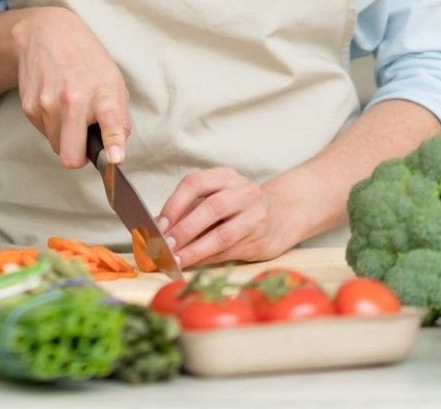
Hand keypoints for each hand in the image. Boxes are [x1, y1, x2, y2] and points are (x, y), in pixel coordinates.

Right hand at [11, 6, 129, 169]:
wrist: (47, 33)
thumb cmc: (86, 60)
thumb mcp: (114, 81)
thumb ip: (120, 118)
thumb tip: (116, 151)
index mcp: (101, 94)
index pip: (110, 124)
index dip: (113, 144)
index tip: (115, 158)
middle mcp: (72, 100)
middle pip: (70, 156)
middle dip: (78, 157)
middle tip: (85, 143)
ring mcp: (47, 104)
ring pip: (57, 146)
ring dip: (65, 136)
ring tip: (69, 109)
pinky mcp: (29, 106)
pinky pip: (44, 133)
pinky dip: (52, 125)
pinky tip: (55, 102)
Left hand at [157, 170, 299, 268]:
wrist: (283, 214)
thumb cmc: (237, 206)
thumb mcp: (216, 196)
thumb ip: (189, 208)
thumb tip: (156, 227)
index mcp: (226, 177)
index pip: (195, 183)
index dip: (175, 204)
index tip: (160, 224)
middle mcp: (244, 193)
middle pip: (211, 209)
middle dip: (184, 229)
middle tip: (164, 245)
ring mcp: (256, 217)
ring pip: (222, 236)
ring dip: (194, 250)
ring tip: (175, 259)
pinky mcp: (261, 241)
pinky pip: (229, 252)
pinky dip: (206, 259)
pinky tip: (191, 264)